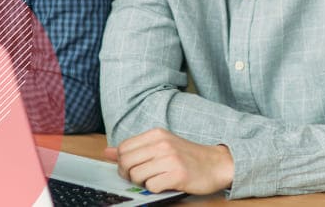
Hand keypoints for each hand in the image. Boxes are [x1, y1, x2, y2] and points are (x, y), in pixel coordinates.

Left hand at [103, 128, 233, 194]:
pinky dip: (155, 189)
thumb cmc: (188, 156)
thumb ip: (135, 148)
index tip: (133, 167)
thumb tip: (107, 152)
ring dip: (143, 183)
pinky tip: (166, 183)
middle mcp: (162, 144)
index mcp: (157, 134)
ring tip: (157, 179)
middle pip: (126, 162)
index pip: (123, 148)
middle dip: (129, 175)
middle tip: (142, 177)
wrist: (217, 164)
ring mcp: (170, 159)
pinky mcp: (178, 175)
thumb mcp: (162, 146)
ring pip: (137, 176)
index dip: (123, 162)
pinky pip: (151, 187)